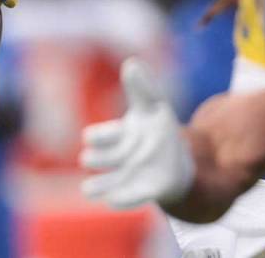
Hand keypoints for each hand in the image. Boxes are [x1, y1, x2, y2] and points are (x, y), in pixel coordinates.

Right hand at [80, 58, 195, 208]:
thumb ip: (141, 87)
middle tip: (88, 159)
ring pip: (112, 182)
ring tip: (88, 190)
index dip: (98, 137)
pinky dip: (122, 199)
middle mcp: (121, 158)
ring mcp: (131, 176)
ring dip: (100, 186)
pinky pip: (133, 197)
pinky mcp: (146, 191)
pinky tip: (112, 201)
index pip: (104, 135)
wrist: (176, 161)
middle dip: (97, 159)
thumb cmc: (157, 130)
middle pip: (105, 159)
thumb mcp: (152, 106)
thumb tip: (131, 63)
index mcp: (120, 135)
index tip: (88, 138)